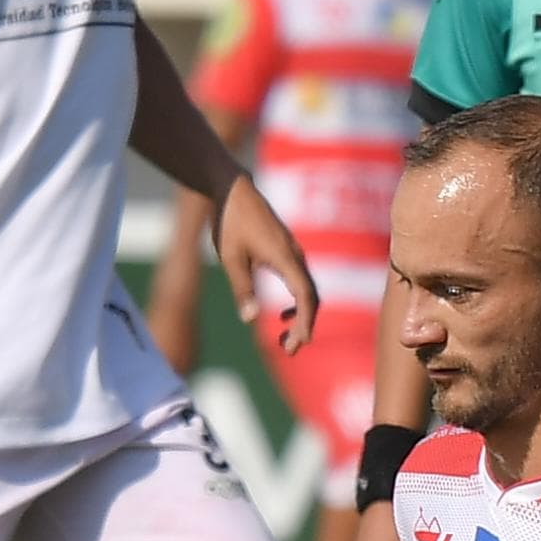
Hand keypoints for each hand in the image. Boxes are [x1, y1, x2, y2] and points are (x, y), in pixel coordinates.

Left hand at [214, 179, 321, 358]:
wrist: (233, 189)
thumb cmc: (230, 221)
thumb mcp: (230, 258)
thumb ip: (242, 288)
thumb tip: (249, 319)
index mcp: (284, 257)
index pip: (305, 295)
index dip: (306, 321)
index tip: (300, 342)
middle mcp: (294, 255)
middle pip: (311, 296)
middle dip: (303, 326)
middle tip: (288, 351)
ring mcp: (293, 252)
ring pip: (307, 290)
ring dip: (300, 316)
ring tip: (284, 339)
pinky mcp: (287, 250)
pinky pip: (300, 281)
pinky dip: (296, 302)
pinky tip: (281, 313)